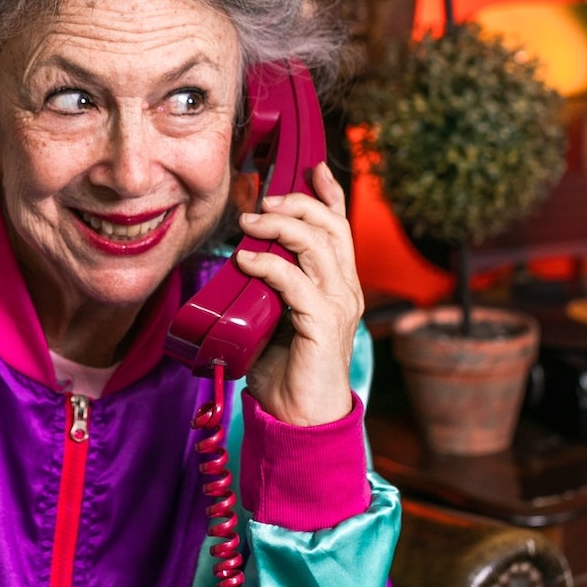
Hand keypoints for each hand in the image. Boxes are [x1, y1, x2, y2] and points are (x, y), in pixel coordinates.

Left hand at [234, 161, 362, 425]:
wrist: (301, 418)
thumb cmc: (285, 369)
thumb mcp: (274, 315)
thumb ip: (269, 285)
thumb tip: (242, 254)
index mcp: (337, 284)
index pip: (340, 227)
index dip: (328, 193)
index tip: (311, 168)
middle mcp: (345, 290)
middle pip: (331, 226)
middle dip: (297, 203)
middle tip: (263, 200)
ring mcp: (338, 306)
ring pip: (319, 246)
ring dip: (282, 227)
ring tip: (251, 221)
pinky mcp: (323, 325)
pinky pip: (298, 282)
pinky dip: (270, 265)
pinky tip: (246, 259)